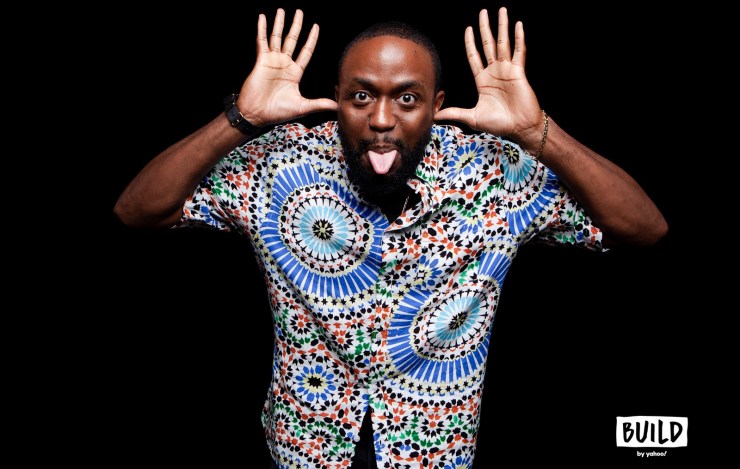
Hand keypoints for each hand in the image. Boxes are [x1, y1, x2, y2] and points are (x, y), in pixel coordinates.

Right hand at [237, 9, 336, 126]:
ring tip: (282, 10)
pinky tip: (263, 17)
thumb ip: (319, 103)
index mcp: (295, 73)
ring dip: (279, 24)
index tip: (315, 26)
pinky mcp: (261, 60)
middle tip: (299, 12)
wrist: (257, 114)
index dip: (311, 39)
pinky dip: (262, 29)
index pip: (306, 51)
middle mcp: (284, 64)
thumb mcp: (302, 107)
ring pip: (277, 37)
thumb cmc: (278, 112)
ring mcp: (272, 61)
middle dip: (296, 26)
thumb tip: (337, 106)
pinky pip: (262, 41)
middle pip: (292, 40)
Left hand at [434, 8, 541, 148]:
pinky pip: (519, 52)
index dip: (471, 42)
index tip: (468, 28)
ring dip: (502, 26)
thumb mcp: (472, 117)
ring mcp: (508, 70)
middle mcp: (495, 72)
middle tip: (483, 12)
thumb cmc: (499, 124)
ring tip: (502, 10)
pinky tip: (517, 25)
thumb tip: (435, 116)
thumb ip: (455, 113)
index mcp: (483, 80)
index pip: (474, 56)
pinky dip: (518, 38)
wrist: (520, 129)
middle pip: (488, 44)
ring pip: (503, 43)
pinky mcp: (519, 72)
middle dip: (485, 28)